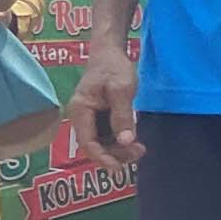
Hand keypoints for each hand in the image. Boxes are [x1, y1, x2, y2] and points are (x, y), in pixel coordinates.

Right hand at [74, 34, 144, 165]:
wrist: (109, 50)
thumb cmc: (113, 66)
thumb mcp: (121, 89)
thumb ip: (122, 116)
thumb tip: (126, 142)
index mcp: (80, 111)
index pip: (87, 143)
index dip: (102, 158)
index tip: (119, 169)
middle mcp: (80, 117)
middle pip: (94, 146)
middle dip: (115, 154)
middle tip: (139, 152)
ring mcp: (89, 118)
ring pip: (100, 143)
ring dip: (118, 150)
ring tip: (140, 149)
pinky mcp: (97, 117)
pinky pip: (106, 136)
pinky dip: (119, 142)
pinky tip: (133, 141)